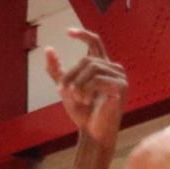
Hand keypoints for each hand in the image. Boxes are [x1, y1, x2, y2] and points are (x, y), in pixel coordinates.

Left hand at [45, 29, 126, 145]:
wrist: (92, 134)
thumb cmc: (83, 114)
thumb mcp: (66, 89)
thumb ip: (58, 71)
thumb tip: (48, 49)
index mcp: (102, 67)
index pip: (94, 42)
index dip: (82, 34)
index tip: (67, 32)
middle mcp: (113, 68)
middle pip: (87, 59)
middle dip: (71, 74)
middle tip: (61, 89)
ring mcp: (119, 77)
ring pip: (92, 68)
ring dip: (78, 83)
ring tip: (76, 97)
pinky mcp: (121, 87)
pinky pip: (98, 80)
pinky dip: (86, 90)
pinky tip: (85, 100)